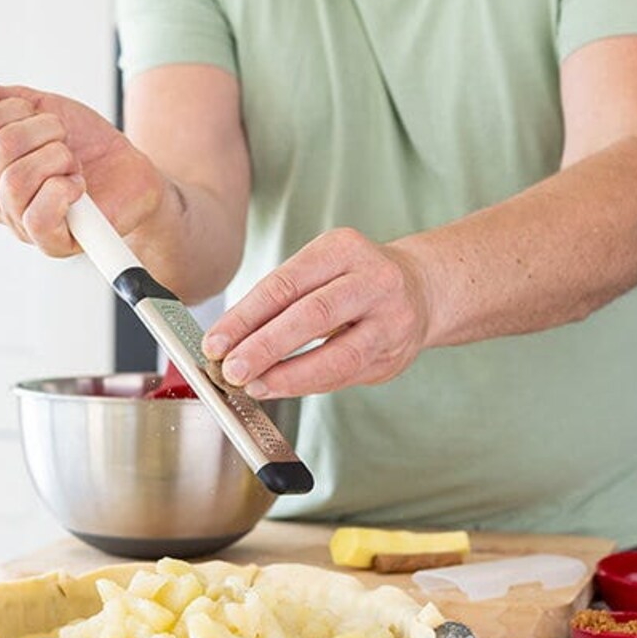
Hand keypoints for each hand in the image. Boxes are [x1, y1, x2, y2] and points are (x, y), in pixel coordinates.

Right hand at [0, 77, 164, 254]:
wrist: (129, 170)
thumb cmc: (83, 144)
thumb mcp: (37, 107)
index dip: (20, 109)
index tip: (45, 119)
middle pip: (0, 149)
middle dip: (46, 132)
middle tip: (65, 141)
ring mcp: (20, 224)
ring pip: (15, 182)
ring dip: (57, 159)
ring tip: (72, 164)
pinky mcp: (50, 243)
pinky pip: (38, 216)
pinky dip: (63, 191)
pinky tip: (77, 187)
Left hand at [201, 228, 432, 397]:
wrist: (421, 288)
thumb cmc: (351, 280)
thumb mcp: (318, 268)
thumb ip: (279, 300)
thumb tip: (227, 342)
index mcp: (342, 249)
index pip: (285, 284)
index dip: (245, 317)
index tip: (215, 343)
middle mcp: (373, 280)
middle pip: (312, 315)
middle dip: (264, 347)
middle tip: (230, 370)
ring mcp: (391, 319)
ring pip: (336, 354)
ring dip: (288, 376)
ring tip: (253, 386)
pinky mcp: (394, 355)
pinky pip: (345, 376)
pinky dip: (307, 385)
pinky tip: (279, 388)